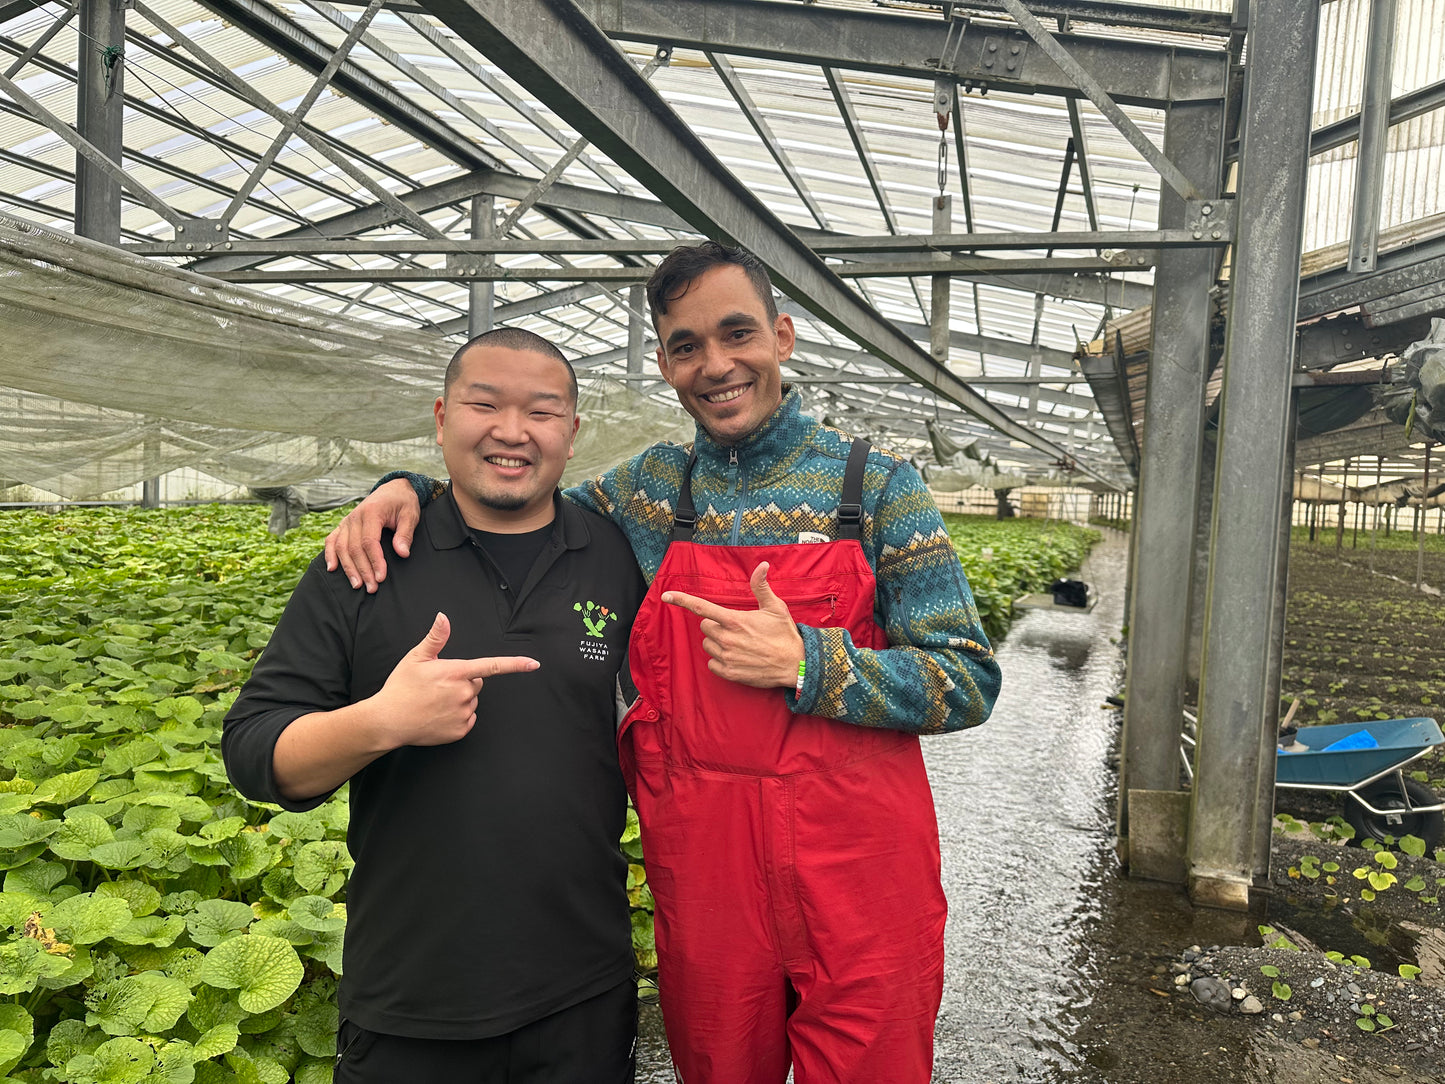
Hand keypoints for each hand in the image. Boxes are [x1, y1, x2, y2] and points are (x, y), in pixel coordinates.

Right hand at [324, 478, 420, 591]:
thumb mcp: (410, 515)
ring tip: (357, 585)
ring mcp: (347, 521)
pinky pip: (332, 540)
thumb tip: (402, 553)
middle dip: (363, 570)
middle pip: (354, 548)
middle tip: (372, 588)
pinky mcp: (344, 525)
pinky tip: (332, 569)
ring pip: (341, 547)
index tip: (381, 577)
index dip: (374, 561)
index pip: (369, 542)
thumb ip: (405, 534)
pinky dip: (329, 554)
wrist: (393, 489)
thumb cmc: (403, 502)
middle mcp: (355, 517)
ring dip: (348, 568)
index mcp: (371, 512)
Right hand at [372, 613, 537, 746]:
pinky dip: (457, 717)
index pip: (492, 666)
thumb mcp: (416, 658)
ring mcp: (462, 713)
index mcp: (456, 672)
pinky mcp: (460, 730)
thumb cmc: (401, 686)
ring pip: (472, 701)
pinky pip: (468, 719)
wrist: (388, 720)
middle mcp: (463, 693)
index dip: (515, 664)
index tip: (534, 664)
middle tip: (439, 685)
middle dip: (464, 681)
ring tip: (435, 701)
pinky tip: (438, 715)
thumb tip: (444, 616)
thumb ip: (435, 638)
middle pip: (477, 683)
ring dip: (459, 699)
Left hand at [662, 562, 804, 688]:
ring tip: (739, 644)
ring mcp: (726, 657)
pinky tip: (737, 658)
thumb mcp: (775, 607)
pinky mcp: (729, 673)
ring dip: (718, 643)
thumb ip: (761, 586)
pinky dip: (720, 660)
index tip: (666, 595)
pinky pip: (712, 663)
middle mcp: (726, 638)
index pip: (701, 607)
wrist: (795, 664)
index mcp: (734, 620)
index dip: (682, 600)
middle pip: (705, 627)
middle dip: (716, 626)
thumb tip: (761, 565)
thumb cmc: (785, 634)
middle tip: (736, 628)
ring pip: (707, 645)